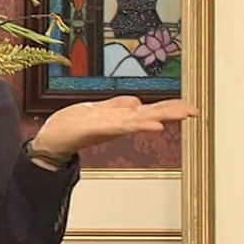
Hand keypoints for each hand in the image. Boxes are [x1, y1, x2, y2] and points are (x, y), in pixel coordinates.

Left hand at [33, 96, 196, 157]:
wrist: (48, 142)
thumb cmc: (69, 127)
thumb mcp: (96, 110)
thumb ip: (116, 106)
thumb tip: (136, 101)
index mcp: (118, 117)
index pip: (148, 110)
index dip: (169, 108)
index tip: (190, 107)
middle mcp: (116, 122)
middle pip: (148, 114)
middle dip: (172, 111)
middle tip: (194, 111)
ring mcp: (108, 126)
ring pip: (139, 119)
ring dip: (160, 117)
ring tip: (180, 115)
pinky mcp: (95, 128)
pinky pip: (120, 126)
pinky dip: (138, 126)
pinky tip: (153, 126)